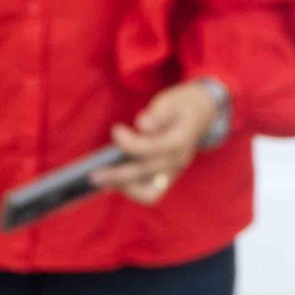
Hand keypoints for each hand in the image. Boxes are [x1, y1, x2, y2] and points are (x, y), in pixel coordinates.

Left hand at [94, 80, 224, 205]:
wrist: (203, 113)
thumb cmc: (181, 104)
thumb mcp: (171, 101)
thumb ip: (158, 114)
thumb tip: (143, 125)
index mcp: (181, 140)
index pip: (153, 149)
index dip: (131, 143)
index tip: (116, 130)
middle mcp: (178, 161)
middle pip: (145, 173)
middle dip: (116, 174)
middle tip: (92, 174)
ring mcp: (174, 171)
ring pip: (149, 193)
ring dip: (124, 187)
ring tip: (101, 179)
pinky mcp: (167, 176)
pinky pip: (149, 193)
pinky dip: (131, 189)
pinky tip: (112, 179)